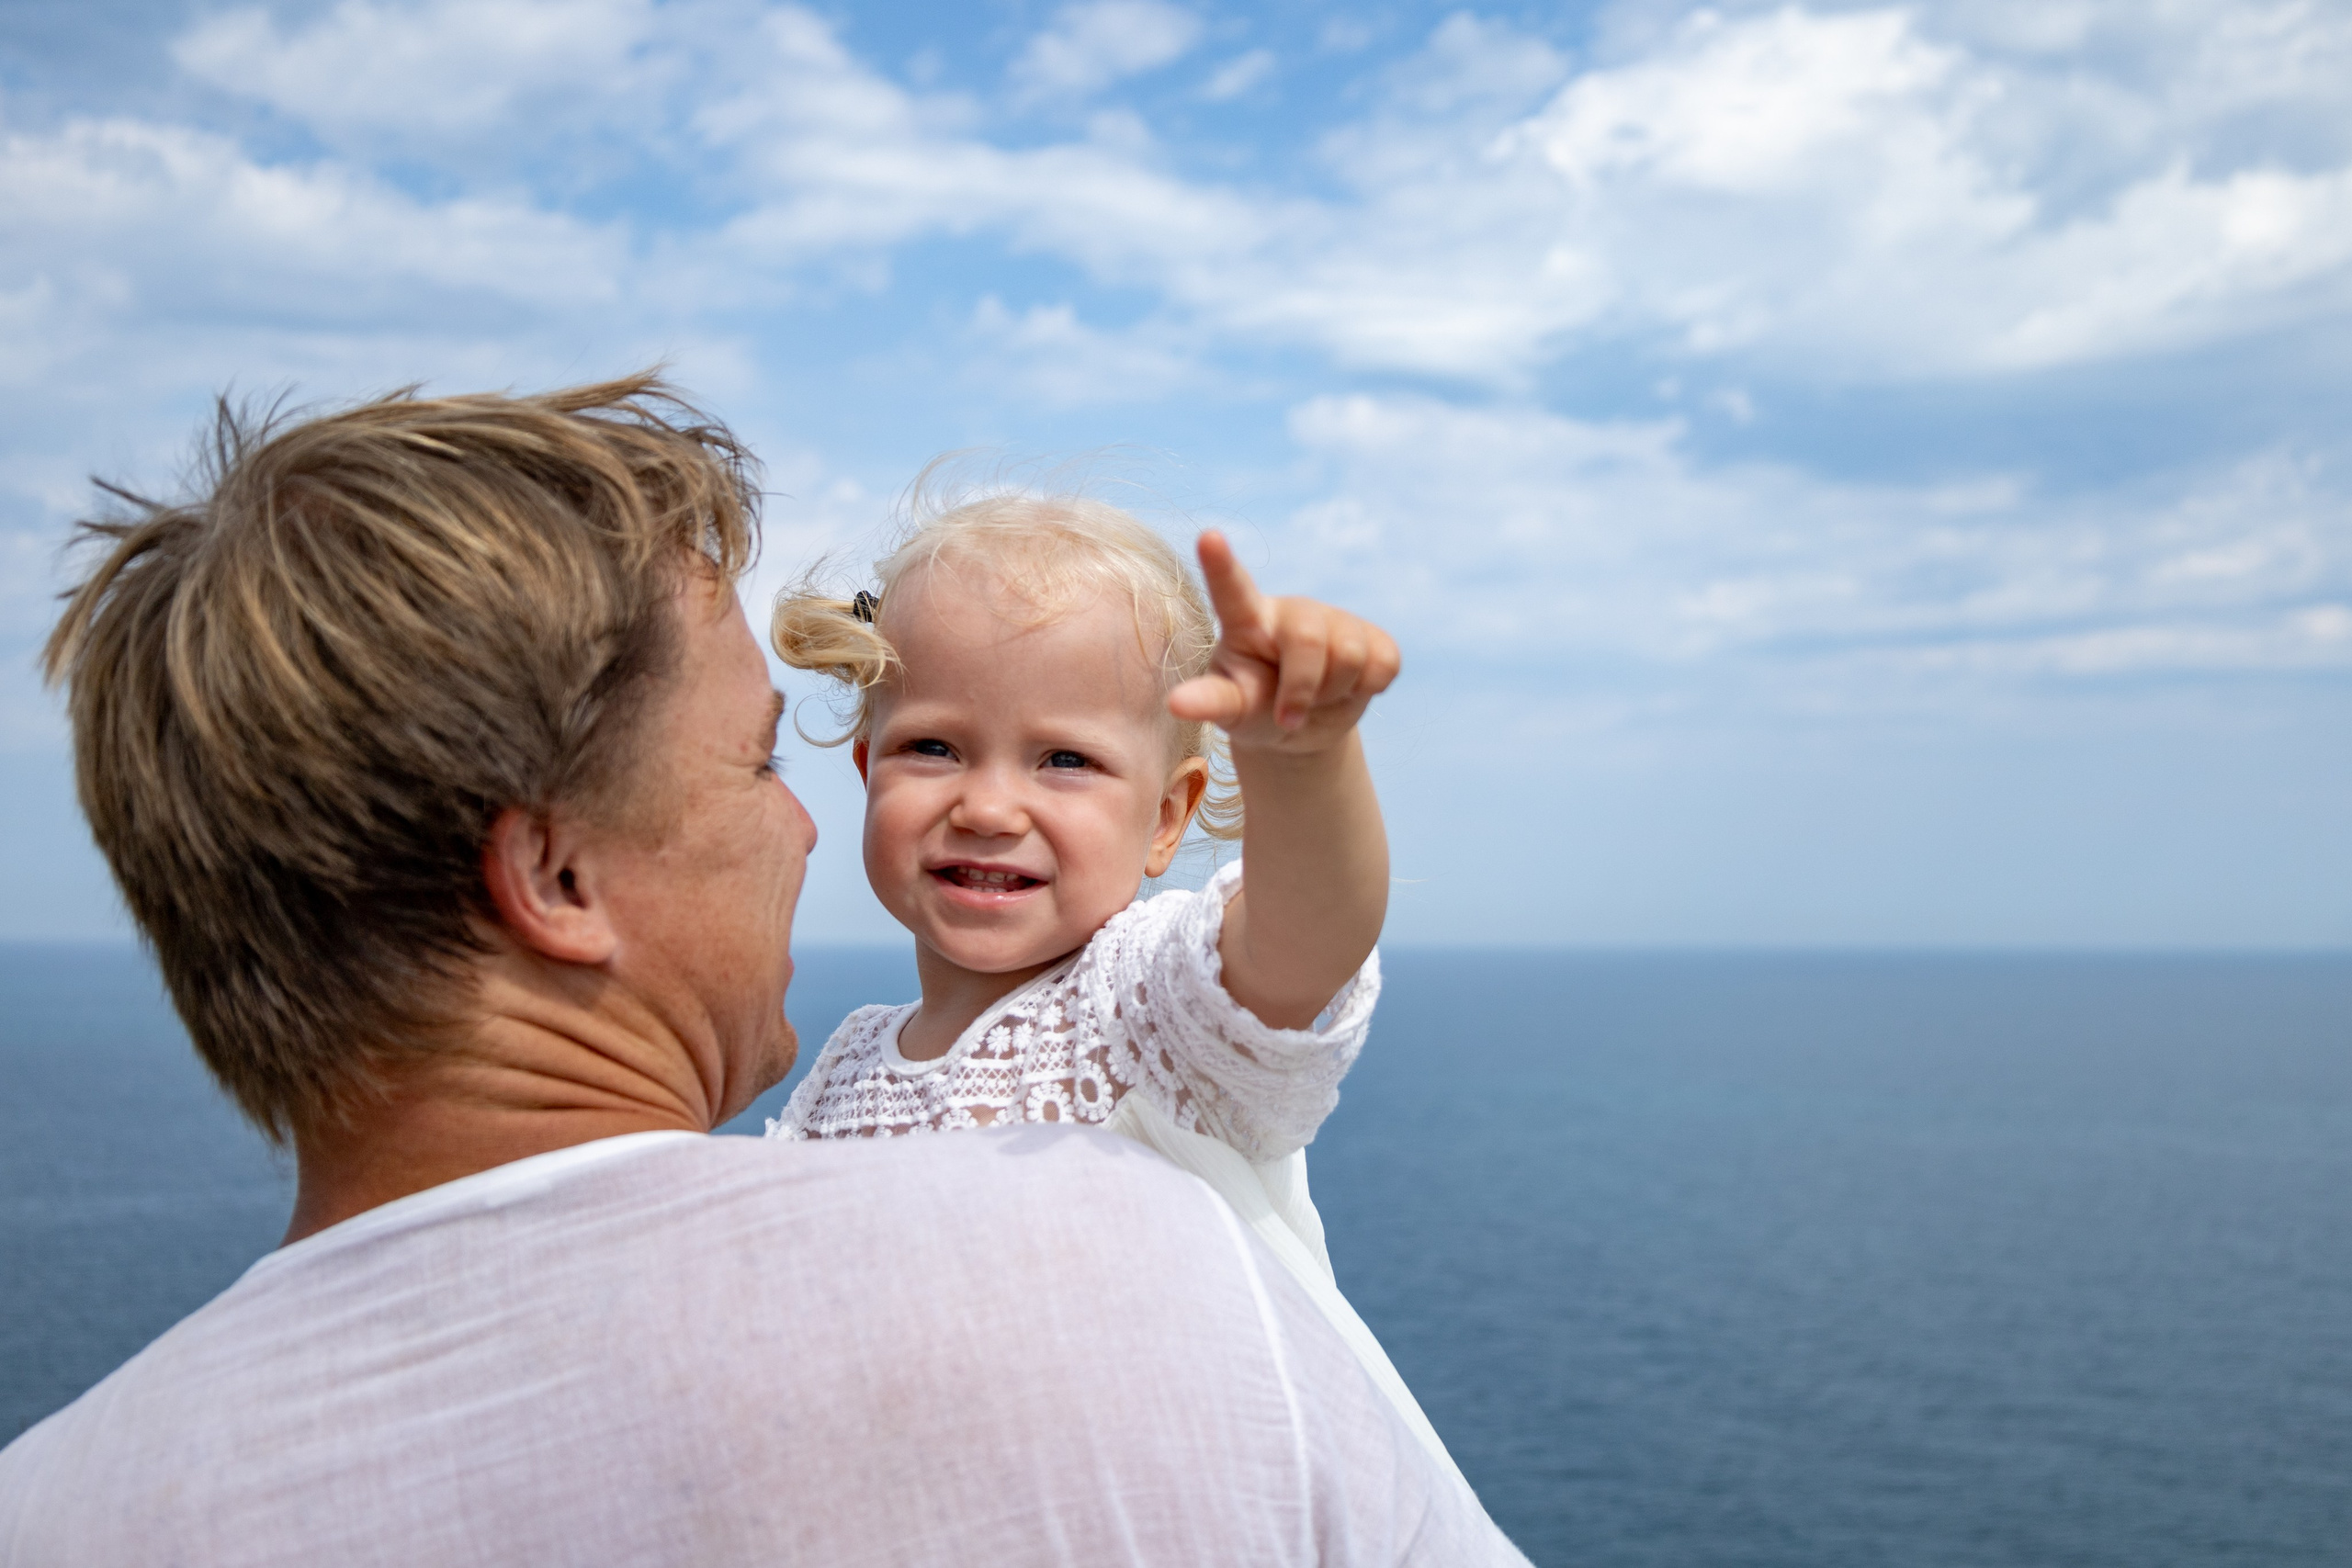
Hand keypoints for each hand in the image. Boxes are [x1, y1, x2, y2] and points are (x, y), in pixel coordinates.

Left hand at [1166, 531, 1399, 754]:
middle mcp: (1292, 611)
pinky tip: (1350, 687)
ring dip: (1334, 693)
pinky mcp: (1373, 636)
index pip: (1232, 590)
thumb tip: (1175, 703)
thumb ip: (1211, 701)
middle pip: (1307, 639)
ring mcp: (1335, 620)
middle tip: (1289, 719)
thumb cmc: (1256, 709)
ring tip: (1318, 697)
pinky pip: (1383, 663)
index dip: (1221, 565)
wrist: (1304, 726)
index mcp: (1246, 622)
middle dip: (1302, 690)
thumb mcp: (1233, 709)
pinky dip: (1368, 689)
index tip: (1208, 538)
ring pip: (1350, 654)